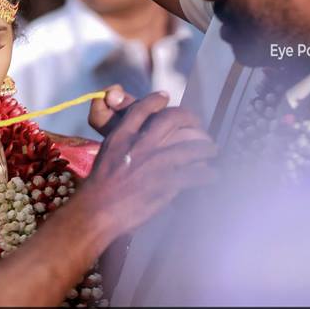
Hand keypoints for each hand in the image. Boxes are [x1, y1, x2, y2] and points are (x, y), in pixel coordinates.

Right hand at [82, 92, 217, 238]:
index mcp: (122, 136)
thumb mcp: (106, 155)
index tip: (165, 97)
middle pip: (173, 119)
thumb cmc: (98, 187)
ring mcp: (155, 163)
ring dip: (207, 148)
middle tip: (198, 124)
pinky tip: (212, 175)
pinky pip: (196, 174)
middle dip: (191, 118)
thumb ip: (123, 143)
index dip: (156, 100)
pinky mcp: (167, 183)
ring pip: (192, 146)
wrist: (97, 211)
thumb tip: (141, 137)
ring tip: (212, 150)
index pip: (142, 109)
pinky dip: (208, 175)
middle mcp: (140, 145)